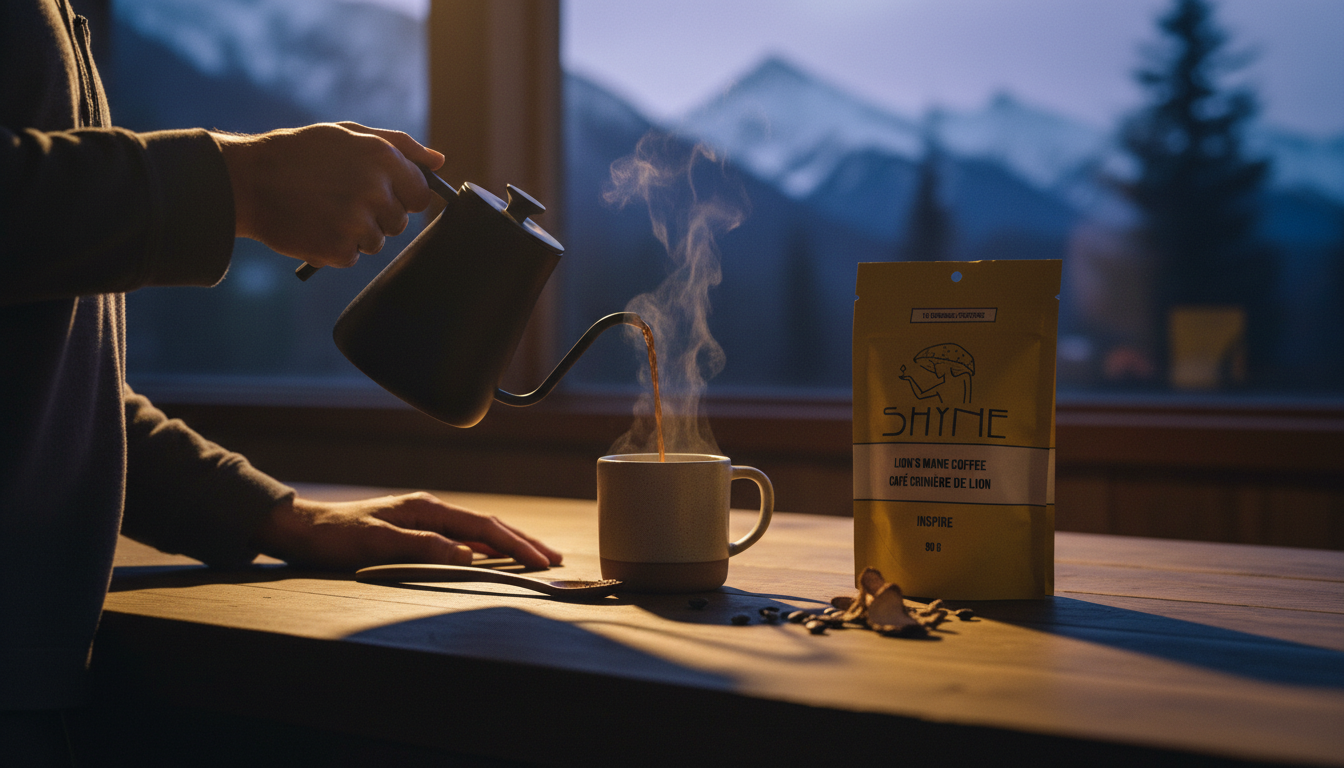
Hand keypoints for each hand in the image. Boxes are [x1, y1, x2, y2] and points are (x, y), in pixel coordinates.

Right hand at [215, 122, 445, 267]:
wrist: (247, 180)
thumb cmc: (300, 153)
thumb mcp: (349, 135)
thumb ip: (400, 146)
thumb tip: (438, 162)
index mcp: (383, 158)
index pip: (421, 194)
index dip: (402, 196)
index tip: (380, 194)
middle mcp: (376, 191)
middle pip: (399, 222)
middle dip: (376, 215)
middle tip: (341, 200)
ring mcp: (358, 223)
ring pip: (377, 242)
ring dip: (355, 233)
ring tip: (324, 211)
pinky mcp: (338, 250)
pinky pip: (351, 257)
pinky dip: (334, 248)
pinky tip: (313, 226)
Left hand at [251, 493, 562, 571]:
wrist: (303, 530)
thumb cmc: (336, 537)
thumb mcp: (378, 543)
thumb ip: (424, 546)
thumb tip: (468, 555)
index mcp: (427, 509)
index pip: (484, 527)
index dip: (517, 544)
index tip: (543, 561)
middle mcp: (430, 510)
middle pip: (489, 526)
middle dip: (524, 542)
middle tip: (555, 560)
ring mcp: (424, 519)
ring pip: (478, 532)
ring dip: (509, 545)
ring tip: (535, 558)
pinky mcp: (416, 530)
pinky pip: (461, 539)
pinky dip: (485, 549)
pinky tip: (494, 558)